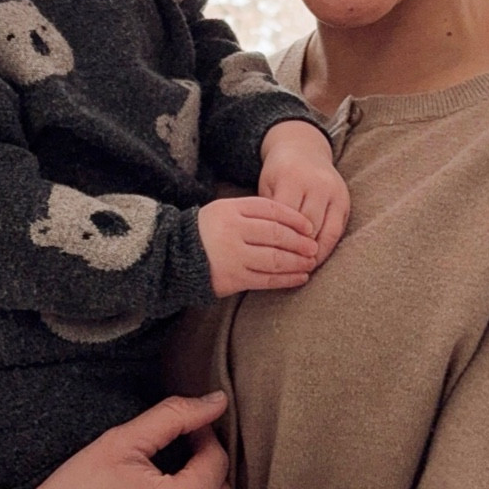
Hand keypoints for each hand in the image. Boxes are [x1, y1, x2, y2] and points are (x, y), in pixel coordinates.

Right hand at [198, 195, 319, 294]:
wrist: (173, 256)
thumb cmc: (207, 232)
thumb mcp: (224, 211)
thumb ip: (252, 212)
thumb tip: (293, 222)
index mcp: (231, 209)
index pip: (271, 209)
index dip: (294, 218)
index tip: (309, 226)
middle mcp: (232, 230)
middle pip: (276, 234)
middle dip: (300, 242)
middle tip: (314, 247)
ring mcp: (233, 255)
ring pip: (275, 259)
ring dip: (297, 262)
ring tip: (311, 262)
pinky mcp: (233, 278)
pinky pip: (266, 279)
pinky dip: (286, 279)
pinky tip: (299, 277)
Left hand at [259, 121, 350, 263]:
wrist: (304, 150)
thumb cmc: (279, 174)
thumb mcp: (267, 186)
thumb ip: (269, 213)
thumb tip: (265, 248)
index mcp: (292, 178)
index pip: (286, 218)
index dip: (280, 241)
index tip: (271, 260)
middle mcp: (317, 183)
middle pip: (308, 226)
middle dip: (297, 250)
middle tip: (287, 272)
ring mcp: (334, 191)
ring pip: (325, 230)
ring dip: (314, 253)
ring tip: (302, 270)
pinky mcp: (345, 200)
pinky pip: (337, 230)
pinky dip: (327, 247)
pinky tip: (316, 259)